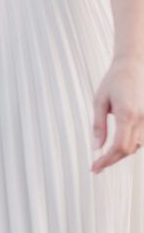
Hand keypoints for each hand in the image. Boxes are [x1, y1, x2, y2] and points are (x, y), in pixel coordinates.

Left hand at [92, 56, 143, 173]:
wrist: (134, 65)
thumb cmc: (114, 81)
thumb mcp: (99, 102)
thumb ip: (98, 125)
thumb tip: (96, 147)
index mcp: (127, 114)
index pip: (119, 147)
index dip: (107, 160)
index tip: (95, 167)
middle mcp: (141, 118)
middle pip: (128, 150)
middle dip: (111, 160)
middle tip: (96, 167)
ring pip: (136, 146)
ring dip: (120, 154)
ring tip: (104, 157)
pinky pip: (141, 139)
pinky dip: (129, 145)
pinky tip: (117, 146)